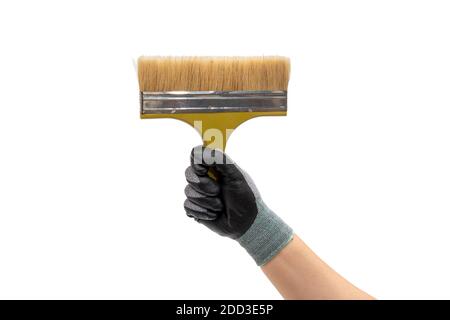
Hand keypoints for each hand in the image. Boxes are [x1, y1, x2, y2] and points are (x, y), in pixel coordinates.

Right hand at [184, 146, 292, 265]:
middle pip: (188, 173)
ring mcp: (199, 193)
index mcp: (215, 167)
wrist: (247, 224)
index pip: (196, 155)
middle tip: (218, 191)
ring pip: (188, 191)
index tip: (205, 170)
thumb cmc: (246, 198)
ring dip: (207, 201)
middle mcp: (205, 178)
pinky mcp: (195, 208)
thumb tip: (203, 152)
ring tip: (220, 206)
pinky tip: (214, 214)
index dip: (197, 162)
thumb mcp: (237, 176)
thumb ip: (222, 161)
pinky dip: (202, 211)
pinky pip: (187, 205)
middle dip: (204, 185)